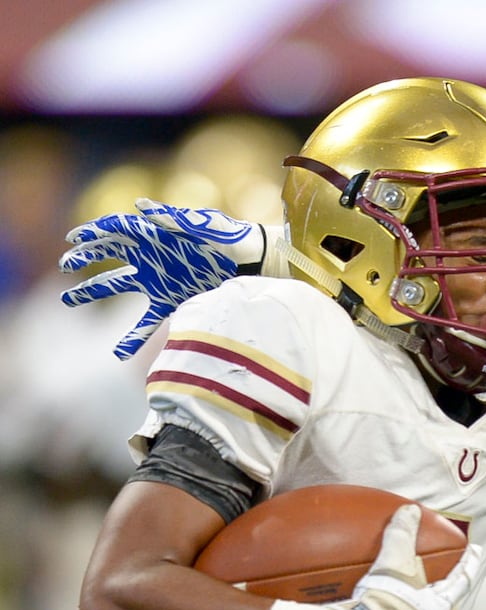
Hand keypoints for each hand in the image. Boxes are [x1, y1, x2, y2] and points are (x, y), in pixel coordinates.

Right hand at [58, 199, 270, 359]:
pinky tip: (118, 354)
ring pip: (117, 286)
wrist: (251, 260)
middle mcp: (150, 256)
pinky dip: (132, 337)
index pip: (114, 230)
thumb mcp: (201, 224)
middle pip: (107, 256)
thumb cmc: (228, 236)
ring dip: (91, 291)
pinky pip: (147, 320)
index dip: (91, 233)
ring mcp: (158, 280)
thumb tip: (139, 207)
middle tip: (63, 266)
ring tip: (67, 300)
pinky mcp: (172, 300)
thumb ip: (171, 219)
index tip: (71, 240)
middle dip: (82, 259)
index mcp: (153, 234)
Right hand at [265, 506, 483, 609]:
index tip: (476, 551)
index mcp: (441, 605)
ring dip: (425, 605)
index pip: (463, 579)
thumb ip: (402, 534)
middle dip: (448, 590)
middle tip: (447, 577)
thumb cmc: (386, 601)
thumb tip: (410, 511)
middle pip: (448, 603)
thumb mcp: (394, 561)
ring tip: (419, 594)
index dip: (469, 563)